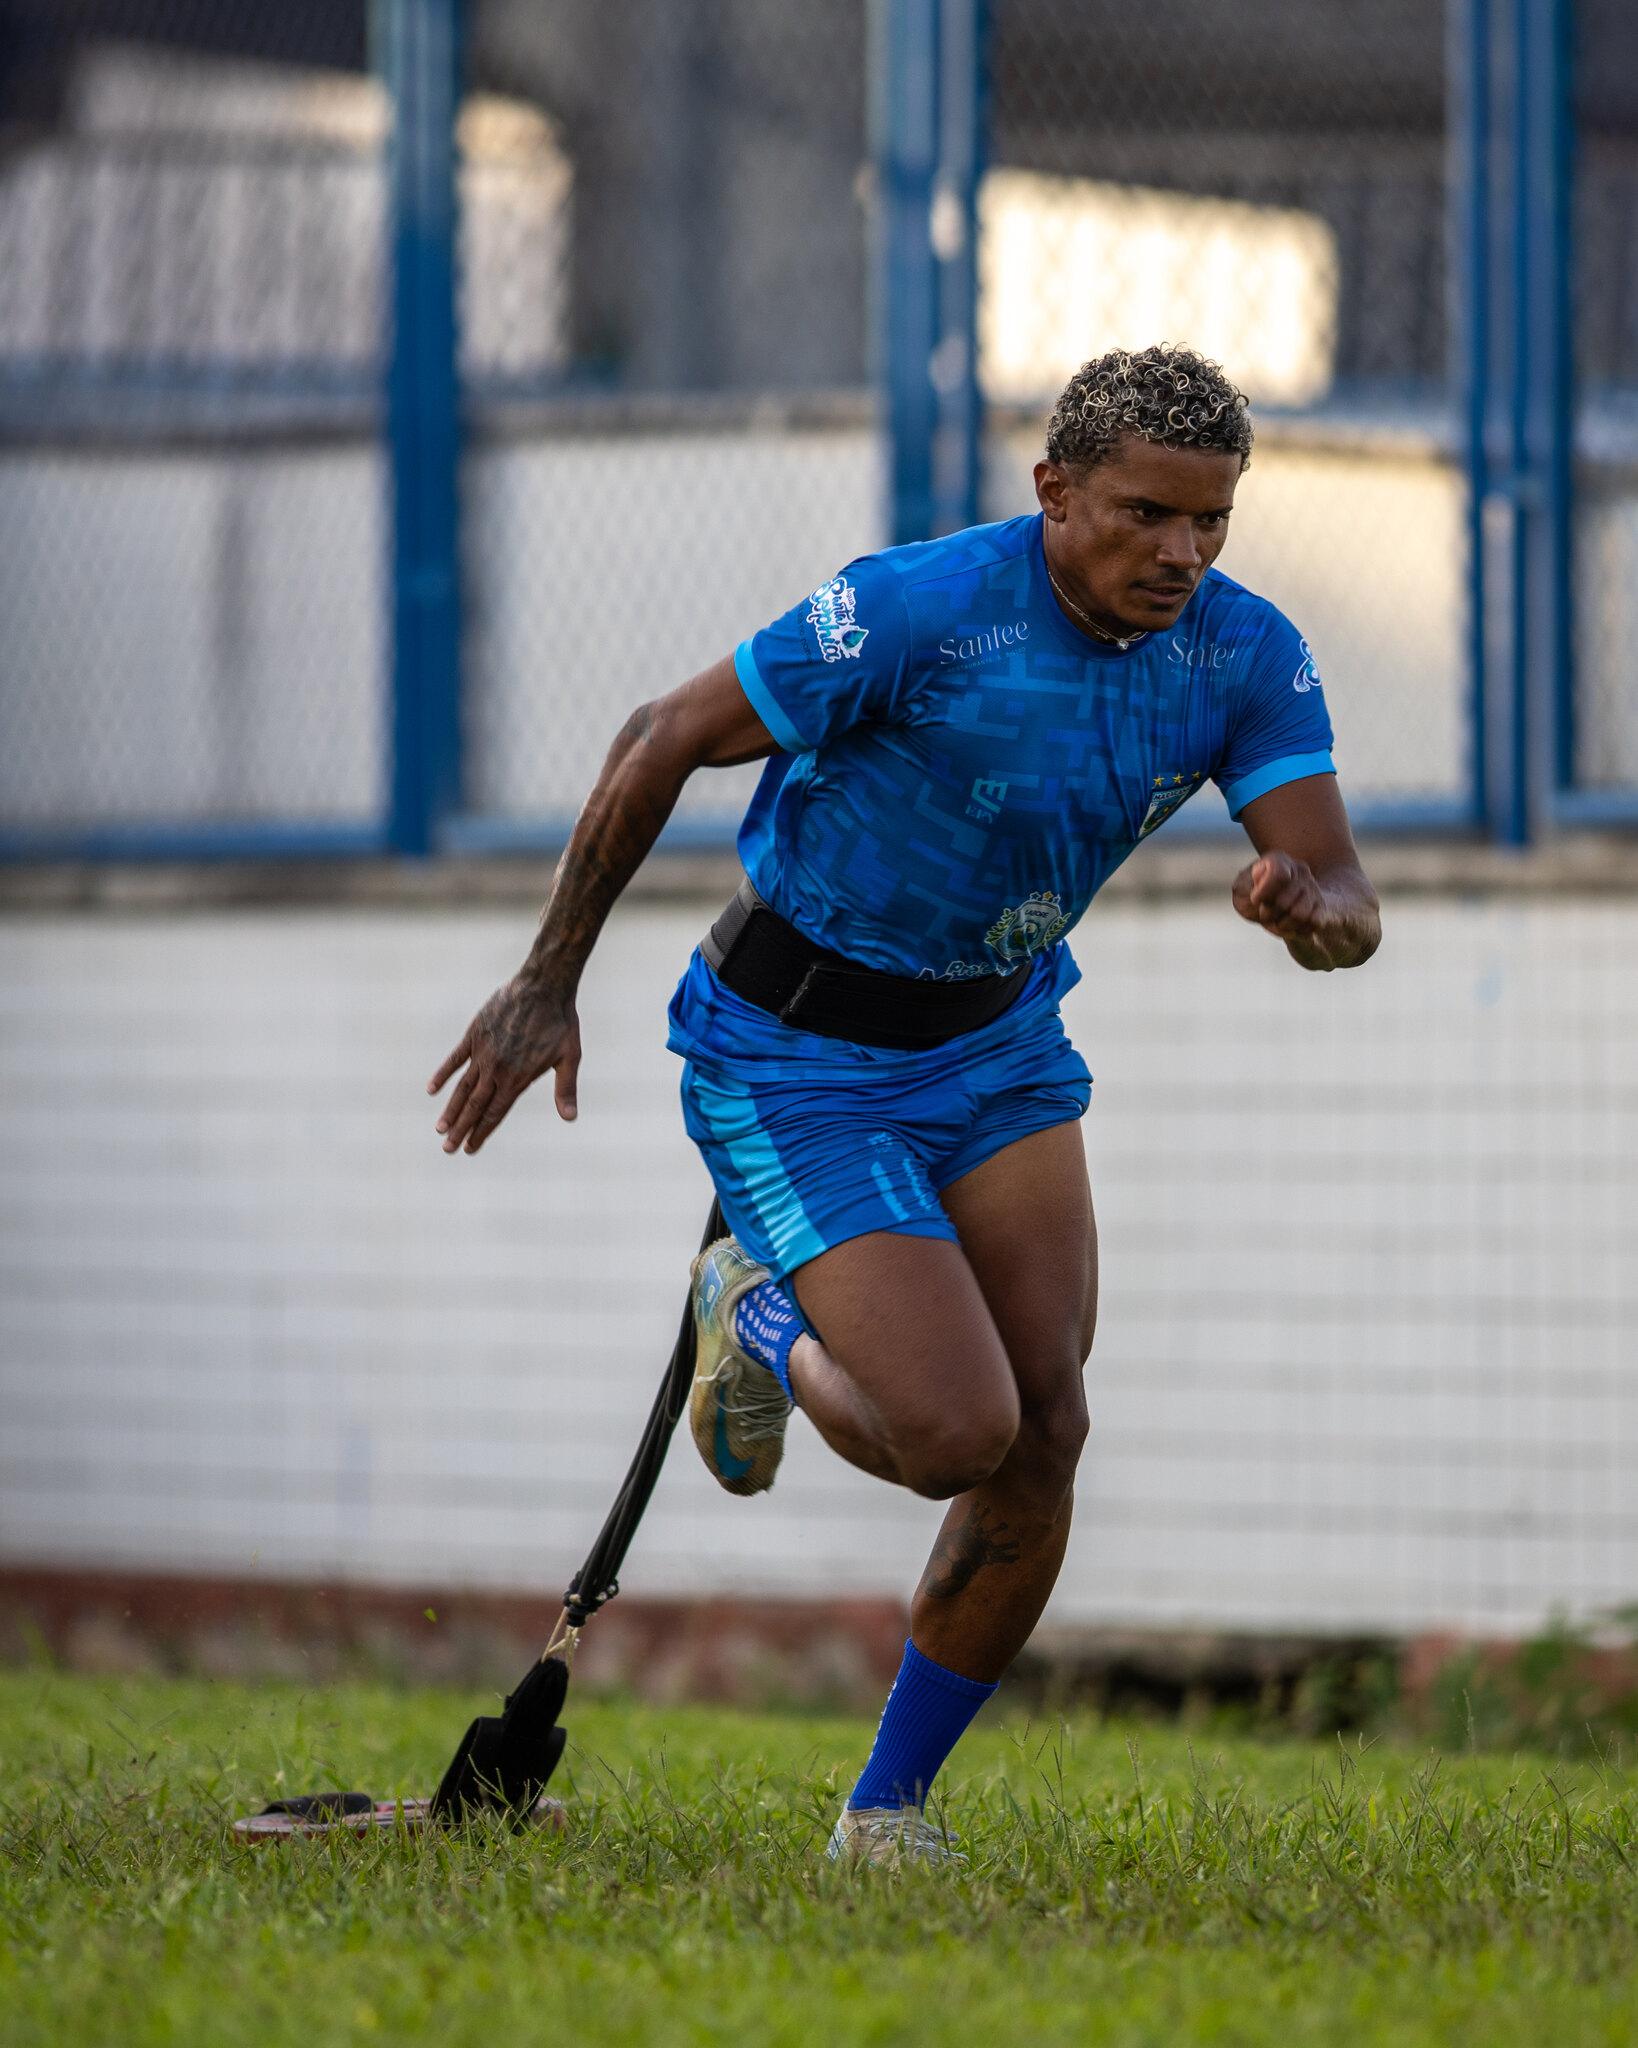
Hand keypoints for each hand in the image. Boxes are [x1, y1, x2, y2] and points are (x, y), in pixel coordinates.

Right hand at [427, 977, 580, 1154]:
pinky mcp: (474, 1034)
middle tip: (446, 1148)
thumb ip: (565, 1089)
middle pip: (474, 1106)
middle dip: (460, 1129)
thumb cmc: (560, 1022)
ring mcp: (482, 1051)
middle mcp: (496, 1069)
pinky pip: (455, 1058)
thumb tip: (570, 1118)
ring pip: (462, 1087)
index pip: (495, 1113)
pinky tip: (431, 1090)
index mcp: (518, 1078)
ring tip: (439, 1128)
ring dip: (450, 1109)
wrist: (543, 985)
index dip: (481, 1133)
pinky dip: (442, 1074)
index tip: (469, 1149)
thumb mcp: (569, 1057)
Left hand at [1231, 850, 1332, 954]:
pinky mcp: (1322, 907)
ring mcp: (1313, 888)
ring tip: (1276, 921)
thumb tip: (1257, 897)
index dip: (1264, 893)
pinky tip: (1290, 927)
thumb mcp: (1241, 891)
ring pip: (1298, 915)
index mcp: (1277, 860)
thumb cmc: (1255, 898)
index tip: (1255, 899)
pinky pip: (1311, 924)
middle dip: (1267, 915)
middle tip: (1264, 914)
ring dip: (1281, 925)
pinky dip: (1297, 931)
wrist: (1281, 911)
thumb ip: (1242, 889)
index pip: (1278, 874)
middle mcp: (1299, 870)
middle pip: (1282, 901)